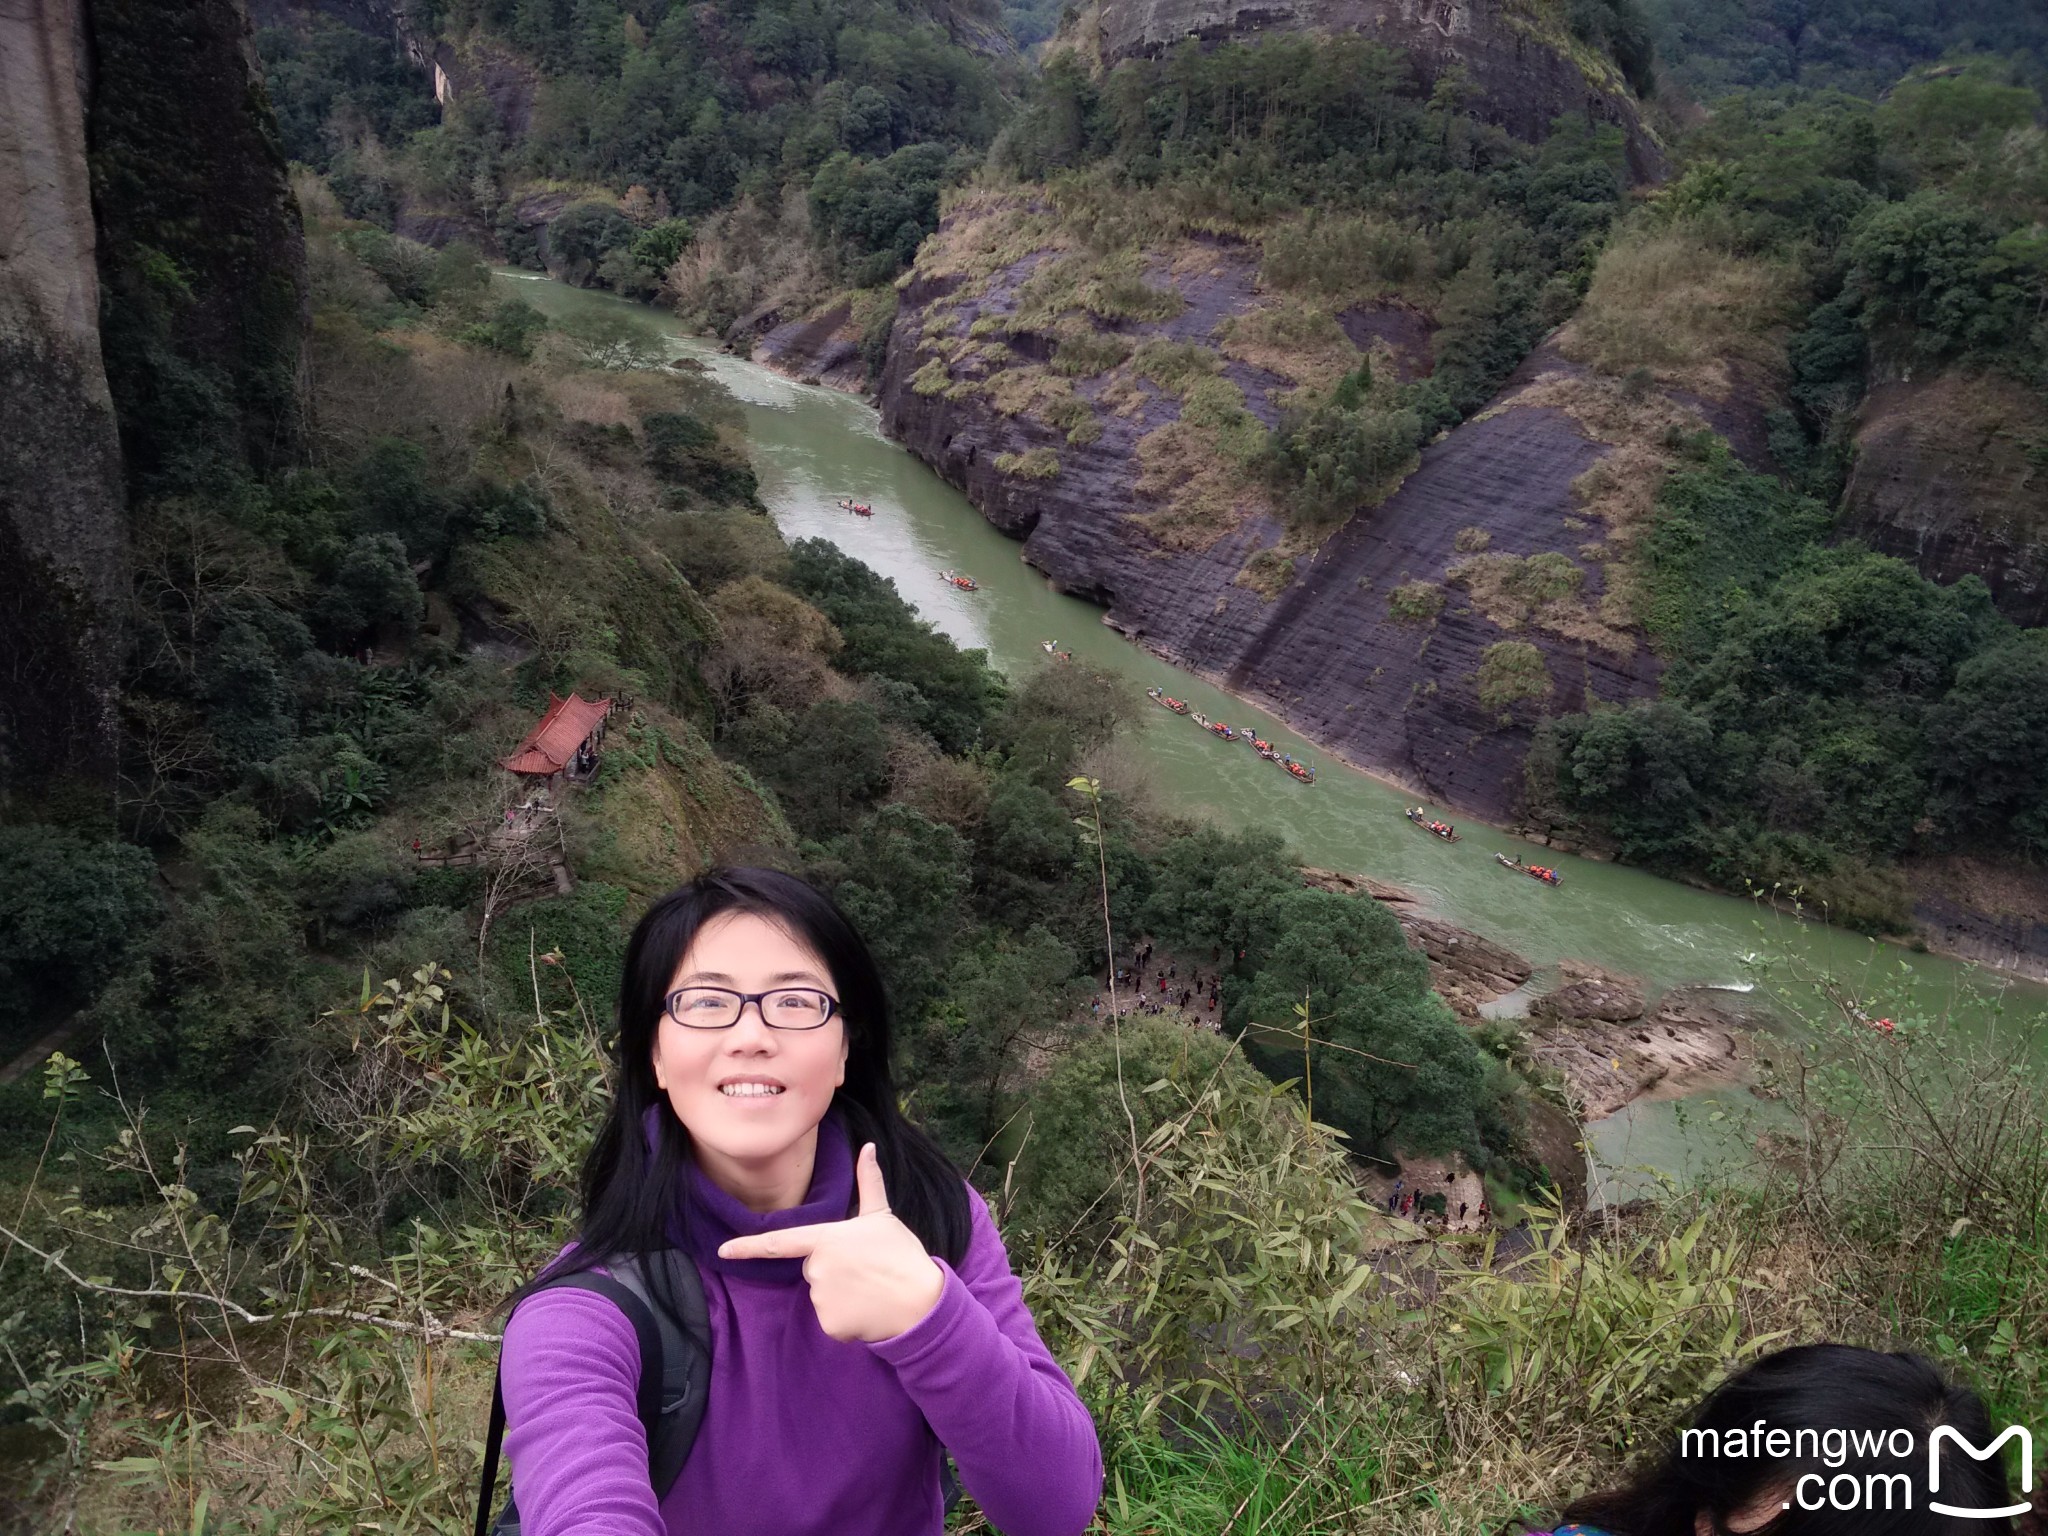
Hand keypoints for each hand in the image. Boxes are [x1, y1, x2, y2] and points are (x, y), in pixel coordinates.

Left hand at [717, 1142, 944, 1341]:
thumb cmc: (902, 1255)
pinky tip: (867, 1310)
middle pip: (813, 1268)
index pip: (779, 1242)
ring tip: (869, 1289)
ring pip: (822, 1295)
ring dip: (841, 1294)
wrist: (921, 1302)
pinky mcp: (829, 1324)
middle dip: (834, 1269)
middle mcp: (818, 1268)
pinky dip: (846, 1318)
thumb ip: (869, 1181)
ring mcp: (821, 1298)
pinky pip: (830, 1319)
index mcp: (827, 1238)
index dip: (748, 1246)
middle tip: (866, 1270)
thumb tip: (868, 1146)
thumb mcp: (884, 1216)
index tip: (722, 1250)